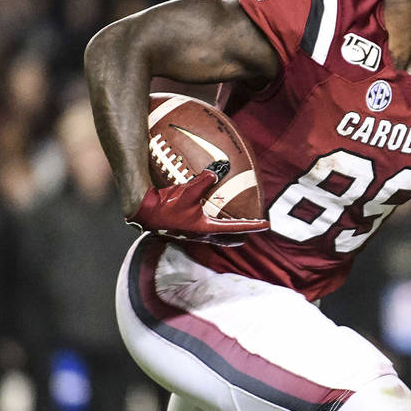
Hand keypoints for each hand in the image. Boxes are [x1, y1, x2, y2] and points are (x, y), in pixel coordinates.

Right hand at [127, 161, 268, 241]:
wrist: (144, 212)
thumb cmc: (166, 206)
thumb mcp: (187, 192)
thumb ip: (203, 182)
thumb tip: (216, 172)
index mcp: (206, 229)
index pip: (236, 228)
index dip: (253, 226)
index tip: (266, 225)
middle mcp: (202, 234)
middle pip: (227, 238)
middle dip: (241, 234)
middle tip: (251, 230)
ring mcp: (192, 233)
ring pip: (216, 236)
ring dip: (226, 232)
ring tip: (233, 227)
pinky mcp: (184, 229)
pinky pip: (204, 229)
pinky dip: (212, 225)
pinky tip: (207, 216)